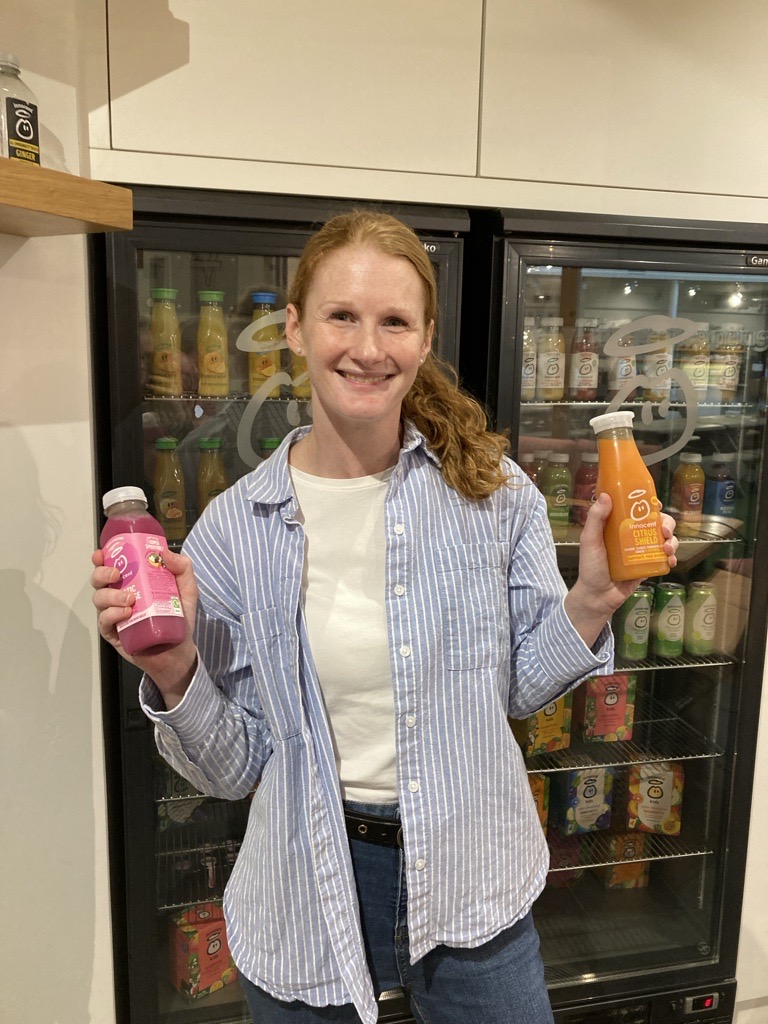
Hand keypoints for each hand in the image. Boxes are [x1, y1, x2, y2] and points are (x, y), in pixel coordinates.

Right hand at [91, 547, 198, 706]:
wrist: (179, 651)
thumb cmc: (179, 618)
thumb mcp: (187, 590)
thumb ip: (183, 568)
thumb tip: (165, 552)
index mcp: (133, 582)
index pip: (111, 565)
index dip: (102, 558)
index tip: (101, 554)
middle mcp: (119, 596)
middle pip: (99, 580)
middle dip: (102, 573)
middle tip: (117, 574)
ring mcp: (114, 615)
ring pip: (99, 599)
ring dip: (110, 595)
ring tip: (130, 599)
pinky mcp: (113, 634)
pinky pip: (104, 621)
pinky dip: (112, 614)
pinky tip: (126, 613)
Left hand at [564, 493, 677, 647]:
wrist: (598, 597)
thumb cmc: (591, 567)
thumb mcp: (590, 540)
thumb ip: (595, 519)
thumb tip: (606, 495)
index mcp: (619, 526)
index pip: (638, 510)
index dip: (650, 504)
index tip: (657, 504)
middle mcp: (633, 536)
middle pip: (657, 523)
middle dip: (667, 524)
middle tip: (664, 531)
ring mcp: (643, 552)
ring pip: (665, 540)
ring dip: (673, 541)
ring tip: (667, 548)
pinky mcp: (649, 567)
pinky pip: (665, 559)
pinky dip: (672, 558)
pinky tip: (670, 561)